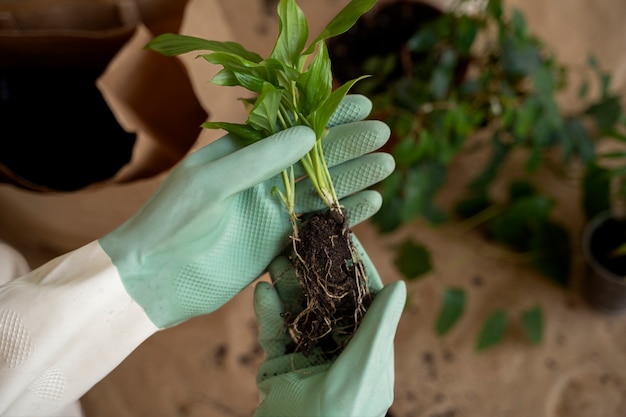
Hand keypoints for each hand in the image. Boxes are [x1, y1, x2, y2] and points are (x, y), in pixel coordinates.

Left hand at [99, 95, 393, 327]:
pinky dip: (342, 215)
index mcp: (241, 154)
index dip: (326, 117)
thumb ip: (259, 158)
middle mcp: (260, 180)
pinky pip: (316, 225)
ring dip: (353, 178)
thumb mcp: (212, 180)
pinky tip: (370, 203)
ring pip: (320, 191)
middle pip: (313, 158)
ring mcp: (270, 212)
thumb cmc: (171, 219)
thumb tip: (309, 135)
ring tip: (385, 164)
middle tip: (382, 133)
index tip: (361, 105)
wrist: (153, 278)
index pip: (291, 128)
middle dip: (348, 144)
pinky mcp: (276, 243)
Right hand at [253, 237, 406, 416]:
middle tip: (302, 242)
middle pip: (328, 303)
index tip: (344, 239)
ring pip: (300, 314)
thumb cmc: (340, 416)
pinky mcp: (282, 369)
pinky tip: (262, 291)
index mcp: (368, 354)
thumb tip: (400, 285)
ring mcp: (310, 360)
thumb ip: (378, 327)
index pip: (365, 301)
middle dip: (315, 273)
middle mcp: (341, 353)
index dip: (355, 270)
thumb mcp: (364, 369)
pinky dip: (269, 314)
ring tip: (276, 259)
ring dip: (288, 287)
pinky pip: (276, 335)